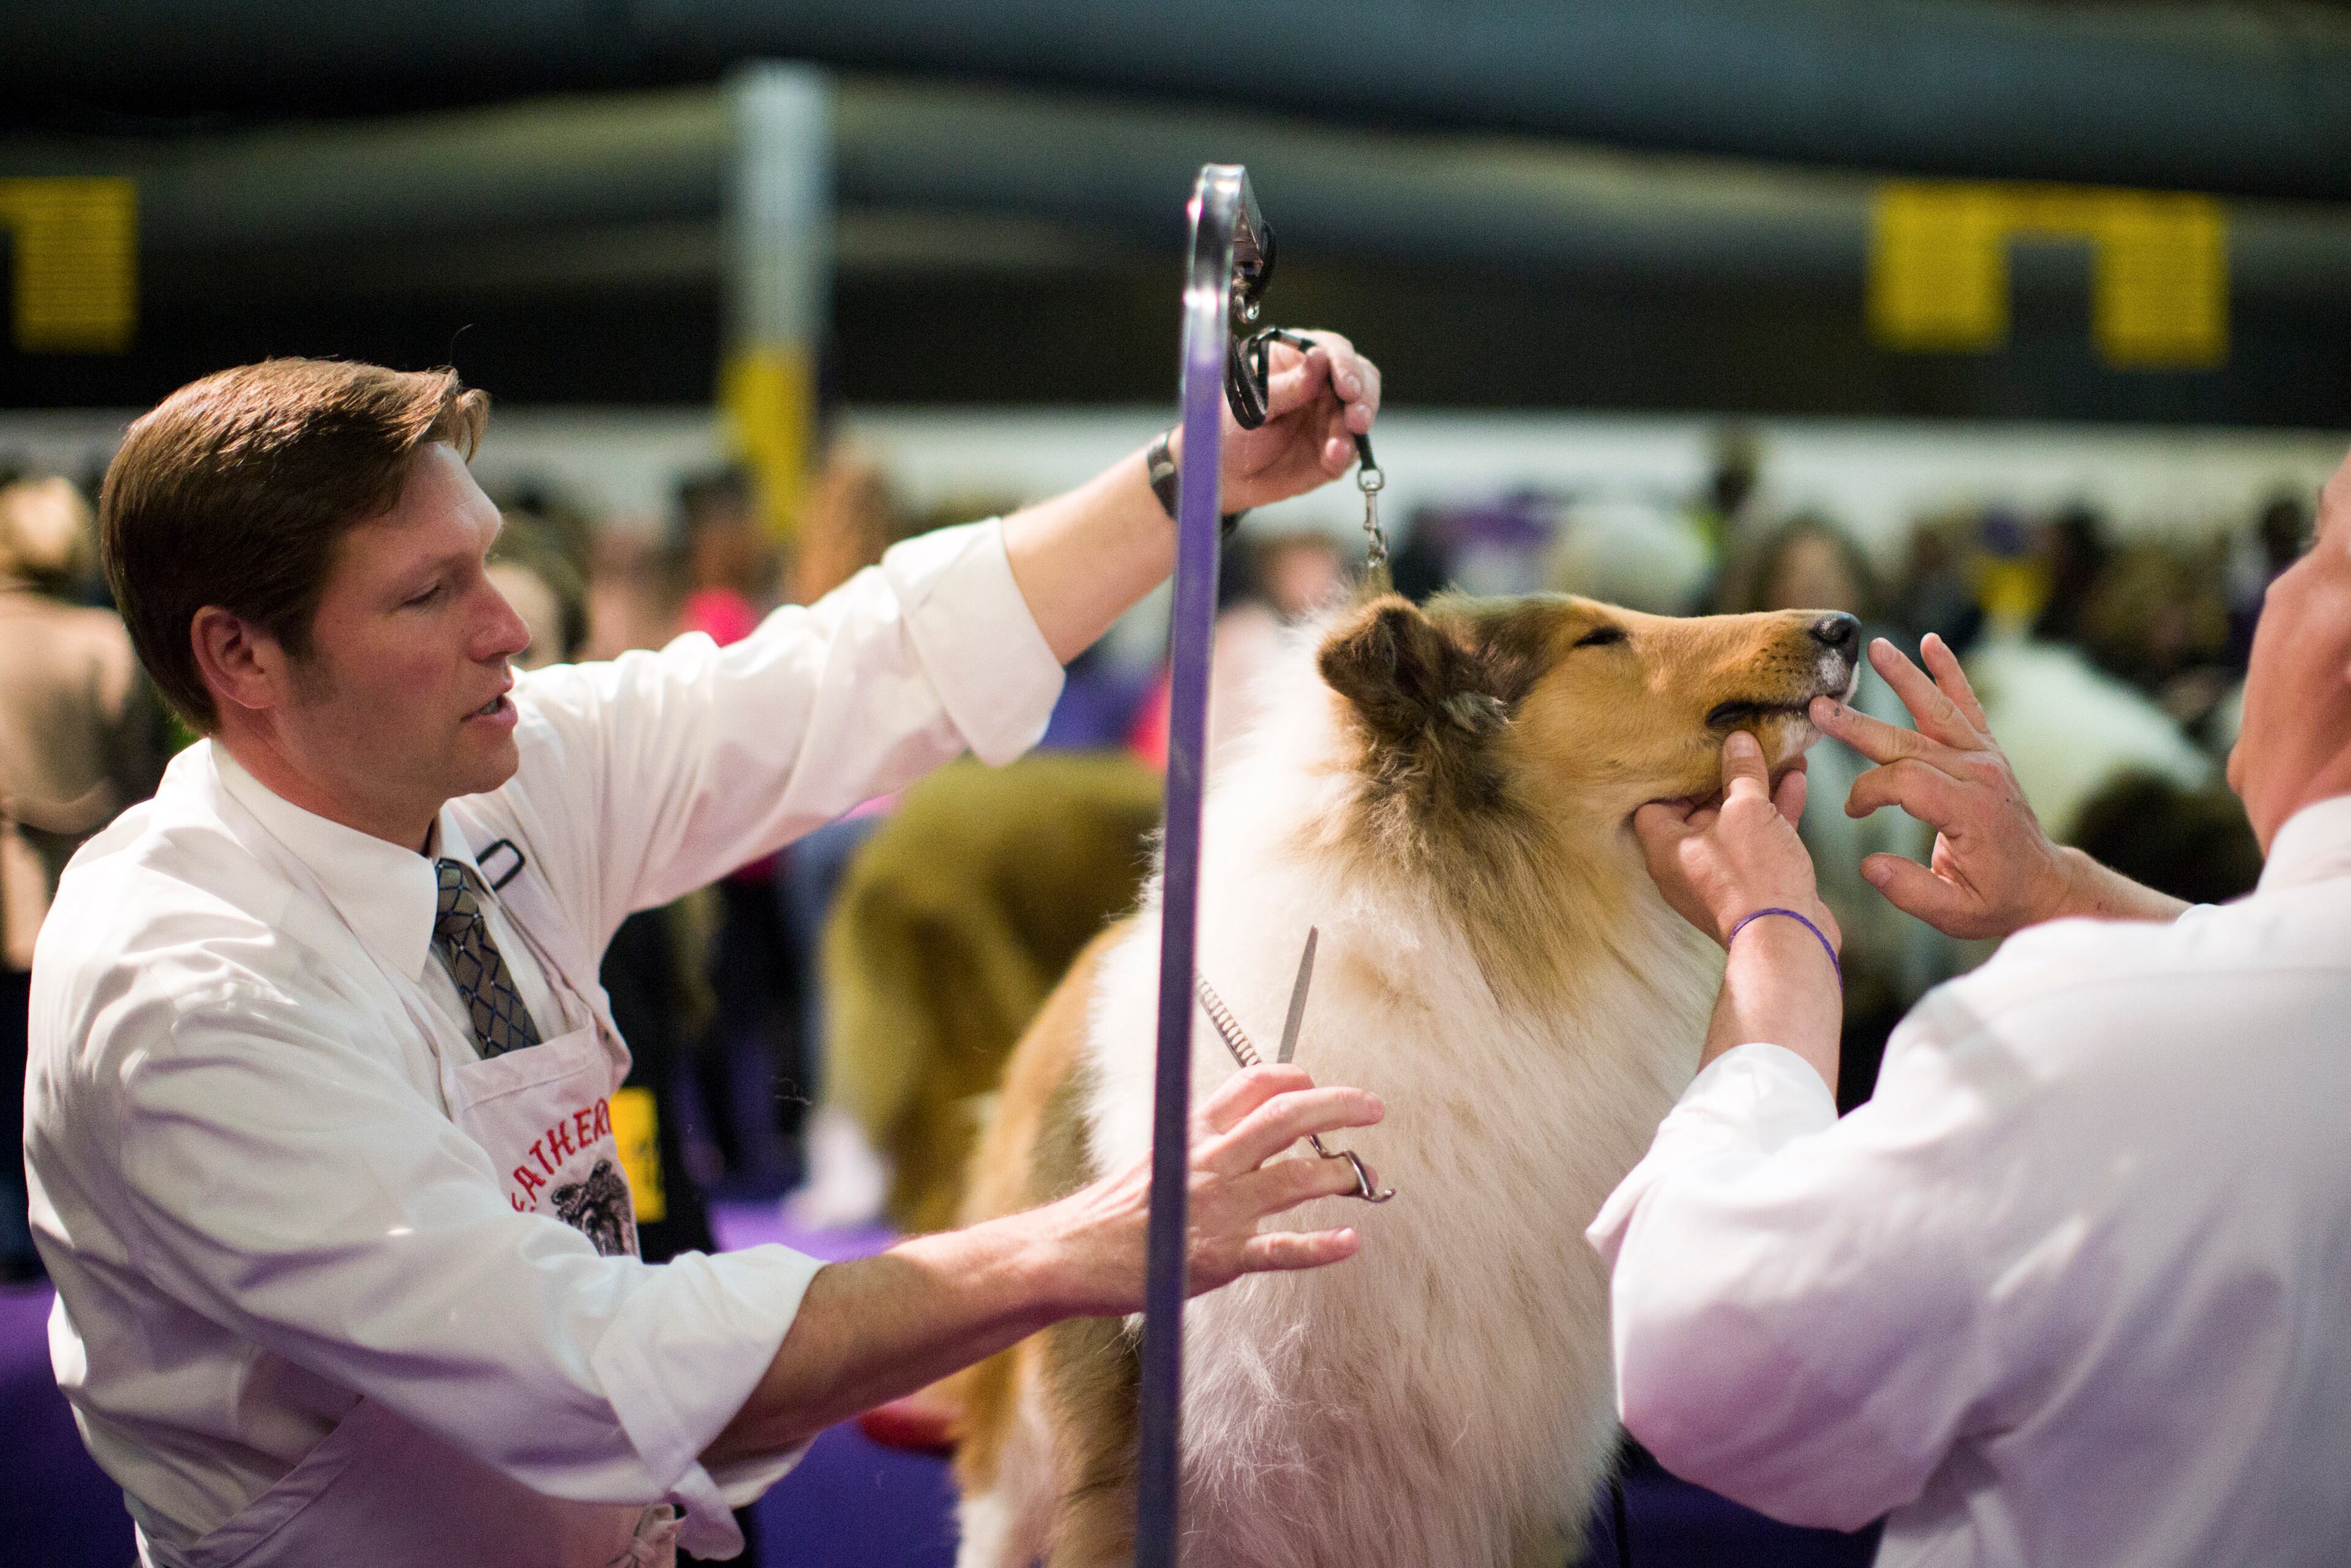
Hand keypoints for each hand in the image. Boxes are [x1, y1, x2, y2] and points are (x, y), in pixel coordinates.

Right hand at [1042, 1064, 1383, 1315]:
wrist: (1066, 1255)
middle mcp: (1207, 1163)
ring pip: (1293, 1178)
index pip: (1250, 1086)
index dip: (1291, 1077)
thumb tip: (1240, 1139)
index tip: (1314, 1080)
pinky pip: (1280, 1250)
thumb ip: (1196, 1147)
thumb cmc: (1110, 1215)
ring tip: (1368, 1176)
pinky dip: (1320, 1247)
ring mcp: (1215, 1209)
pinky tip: (1351, 1242)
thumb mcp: (1153, 1161)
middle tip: (1372, 1108)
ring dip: (1340, 1173)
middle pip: (1285, 1118)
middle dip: (1336, 1107)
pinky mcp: (1217, 1257)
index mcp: (1190, 1134)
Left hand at [1173, 330, 1381, 512]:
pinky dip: (1346, 455)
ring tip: (1338, 449)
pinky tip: (1333, 460)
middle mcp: (1321, 383)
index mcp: (1297, 360)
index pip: (1332, 350)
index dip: (1344, 365)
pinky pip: (1350, 448)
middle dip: (1363, 398)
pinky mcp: (1335, 446)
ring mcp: (1331, 415)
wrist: (1223, 475)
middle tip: (1357, 420)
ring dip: (1354, 431)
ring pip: (1361, 413)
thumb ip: (1287, 386)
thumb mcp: (1252, 405)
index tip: (1346, 386)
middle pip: (1360, 378)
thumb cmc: (1230, 429)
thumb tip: (1319, 358)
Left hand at [1633, 731, 1836, 951]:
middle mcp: (1686, 864)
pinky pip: (1759, 840)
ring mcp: (1720, 877)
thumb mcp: (1747, 811)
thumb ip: (1741, 772)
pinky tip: (1796, 781)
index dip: (1675, 775)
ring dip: (1759, 790)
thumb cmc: (1755, 877)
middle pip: (1700, 809)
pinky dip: (1775, 813)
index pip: (1655, 802)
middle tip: (1748, 745)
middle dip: (1728, 775)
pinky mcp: (1753, 884)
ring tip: (1781, 755)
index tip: (1698, 751)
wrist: (1789, 939)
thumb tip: (1737, 740)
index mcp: (1666, 848)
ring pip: (1737, 822)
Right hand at [1810, 635, 2079, 939]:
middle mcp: (1979, 775)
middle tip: (1818, 708)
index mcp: (1969, 811)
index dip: (1868, 794)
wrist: (2044, 884)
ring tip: (1876, 647)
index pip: (1904, 782)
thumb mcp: (1954, 913)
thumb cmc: (1996, 900)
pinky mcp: (1987, 752)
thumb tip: (1867, 865)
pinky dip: (1950, 673)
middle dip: (1858, 725)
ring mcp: (1985, 758)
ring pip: (1937, 709)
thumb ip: (1909, 890)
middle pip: (1909, 740)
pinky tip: (1933, 644)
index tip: (1852, 814)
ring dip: (1905, 677)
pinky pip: (1966, 705)